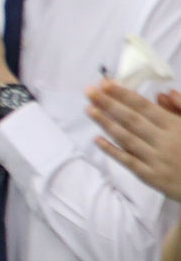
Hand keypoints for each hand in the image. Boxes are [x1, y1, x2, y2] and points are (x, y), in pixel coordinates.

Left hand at [87, 79, 180, 200]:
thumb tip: (163, 93)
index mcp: (176, 127)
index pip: (144, 107)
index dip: (123, 94)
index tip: (105, 83)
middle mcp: (164, 142)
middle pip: (131, 120)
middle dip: (108, 104)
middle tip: (89, 91)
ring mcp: (156, 160)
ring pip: (126, 138)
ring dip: (105, 122)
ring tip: (89, 109)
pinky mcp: (150, 176)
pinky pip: (127, 161)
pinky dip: (111, 150)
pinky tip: (96, 139)